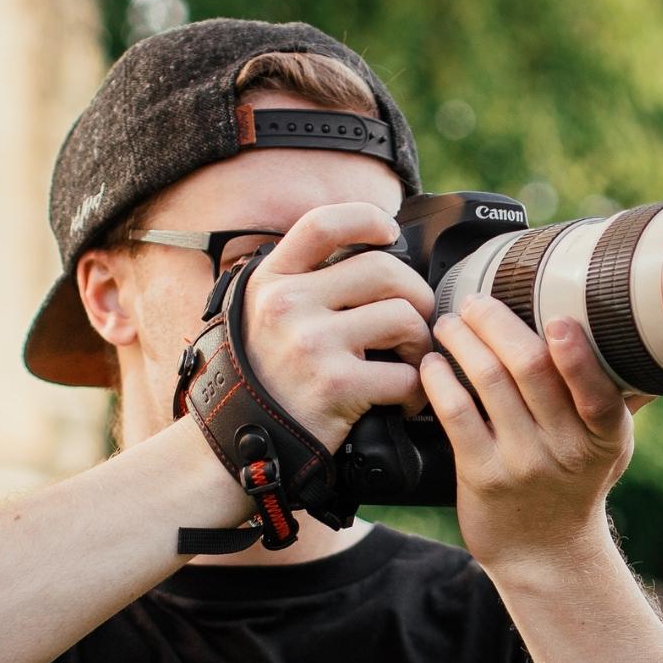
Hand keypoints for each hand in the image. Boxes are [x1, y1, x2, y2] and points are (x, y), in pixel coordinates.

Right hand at [240, 203, 435, 450]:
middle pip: (383, 270)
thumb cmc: (262, 383)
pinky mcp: (337, 385)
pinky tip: (406, 400)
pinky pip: (405, 374)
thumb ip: (297, 285)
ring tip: (411, 362)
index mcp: (272, 281)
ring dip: (421, 342)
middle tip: (417, 322)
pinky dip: (417, 390)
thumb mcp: (258, 318)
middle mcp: (288, 305)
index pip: (324, 224)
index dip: (366, 219)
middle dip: (416, 295)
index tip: (390, 232)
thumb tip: (361, 257)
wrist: (242, 443)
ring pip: (403, 317)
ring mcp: (312, 343)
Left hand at [418, 292, 654, 577]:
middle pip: (530, 369)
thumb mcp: (611, 446)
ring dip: (464, 342)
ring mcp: (521, 463)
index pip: (597, 393)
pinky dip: (441, 381)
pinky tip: (434, 363)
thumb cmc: (576, 486)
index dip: (576, 356)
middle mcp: (565, 449)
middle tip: (475, 301)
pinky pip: (456, 415)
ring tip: (450, 323)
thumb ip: (621, 395)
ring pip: (489, 382)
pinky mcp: (481, 475)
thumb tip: (650, 335)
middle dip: (497, 323)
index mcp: (604, 435)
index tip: (557, 320)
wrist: (543, 553)